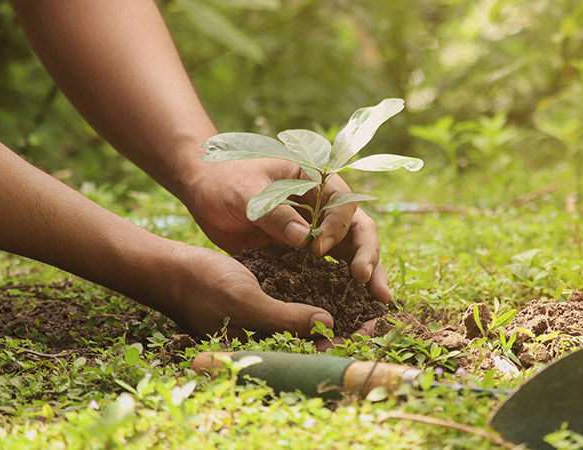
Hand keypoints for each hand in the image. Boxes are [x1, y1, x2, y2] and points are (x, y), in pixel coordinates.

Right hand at [162, 244, 377, 345]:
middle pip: (320, 338)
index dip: (348, 340)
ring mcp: (269, 319)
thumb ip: (285, 318)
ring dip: (339, 311)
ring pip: (313, 321)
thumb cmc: (204, 286)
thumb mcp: (246, 302)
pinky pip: (299, 303)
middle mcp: (272, 336)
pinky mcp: (267, 301)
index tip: (377, 327)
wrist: (174, 269)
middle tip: (382, 312)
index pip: (316, 350)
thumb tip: (326, 324)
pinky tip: (339, 283)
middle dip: (351, 327)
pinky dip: (319, 296)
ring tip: (368, 299)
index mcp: (267, 346)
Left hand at [180, 157, 391, 302]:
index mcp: (318, 182)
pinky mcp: (302, 254)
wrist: (203, 190)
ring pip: (350, 254)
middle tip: (371, 285)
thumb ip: (275, 213)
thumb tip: (305, 239)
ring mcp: (316, 231)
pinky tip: (350, 310)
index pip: (344, 206)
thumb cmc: (224, 179)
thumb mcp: (246, 192)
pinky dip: (339, 289)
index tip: (316, 250)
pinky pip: (327, 271)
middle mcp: (325, 207)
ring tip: (378, 302)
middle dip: (369, 257)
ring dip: (365, 276)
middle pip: (359, 232)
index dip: (337, 229)